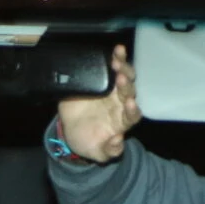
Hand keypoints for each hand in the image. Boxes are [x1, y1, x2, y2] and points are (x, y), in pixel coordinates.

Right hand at [56, 44, 138, 161]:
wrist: (71, 132)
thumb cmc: (89, 142)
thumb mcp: (97, 152)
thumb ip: (109, 151)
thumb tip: (117, 142)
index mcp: (122, 121)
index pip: (133, 115)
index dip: (132, 110)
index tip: (129, 105)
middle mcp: (121, 103)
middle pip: (129, 92)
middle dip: (126, 85)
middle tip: (120, 79)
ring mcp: (111, 90)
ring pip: (123, 76)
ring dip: (123, 68)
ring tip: (118, 60)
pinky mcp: (100, 80)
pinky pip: (109, 68)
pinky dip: (115, 58)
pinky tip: (116, 50)